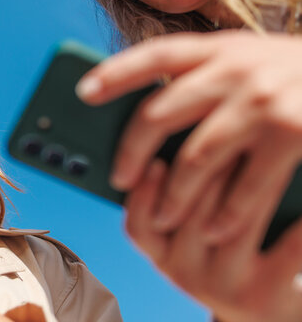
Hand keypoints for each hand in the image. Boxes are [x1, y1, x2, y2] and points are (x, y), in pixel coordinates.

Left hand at [77, 31, 301, 242]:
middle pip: (158, 113)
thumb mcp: (250, 64)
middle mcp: (236, 68)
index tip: (84, 92)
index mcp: (220, 47)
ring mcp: (262, 101)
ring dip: (174, 195)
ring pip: (194, 159)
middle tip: (119, 179)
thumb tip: (144, 122)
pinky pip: (243, 186)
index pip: (154, 55)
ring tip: (163, 218)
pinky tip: (211, 230)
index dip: (117, 73)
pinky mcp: (292, 133)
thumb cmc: (293, 82)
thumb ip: (206, 84)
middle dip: (131, 152)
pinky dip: (224, 213)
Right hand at [125, 159, 301, 321]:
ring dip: (254, 180)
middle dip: (210, 165)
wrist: (266, 316)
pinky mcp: (262, 297)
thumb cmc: (232, 263)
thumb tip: (179, 147)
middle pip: (189, 212)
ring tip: (270, 147)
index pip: (140, 225)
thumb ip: (186, 202)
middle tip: (231, 125)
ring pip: (233, 222)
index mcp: (163, 257)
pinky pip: (287, 251)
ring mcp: (221, 287)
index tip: (157, 158)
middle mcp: (184, 274)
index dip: (144, 193)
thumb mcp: (194, 242)